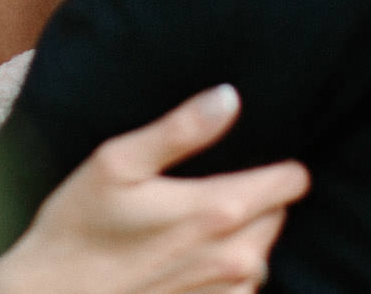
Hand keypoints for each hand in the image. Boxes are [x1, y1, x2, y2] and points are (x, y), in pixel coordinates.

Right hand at [0, 85, 309, 293]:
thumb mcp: (118, 162)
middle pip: (278, 216)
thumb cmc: (79, 227)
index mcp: (217, 211)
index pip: (291, 181)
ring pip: (260, 253)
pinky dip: (224, 273)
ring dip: (240, 239)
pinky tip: (185, 262)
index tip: (250, 159)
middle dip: (255, 201)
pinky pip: (242, 289)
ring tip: (193, 229)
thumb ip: (181, 128)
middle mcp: (235, 259)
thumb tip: (229, 97)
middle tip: (205, 192)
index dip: (277, 165)